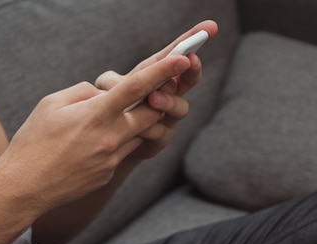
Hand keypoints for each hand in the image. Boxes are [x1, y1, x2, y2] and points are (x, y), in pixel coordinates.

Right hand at [0, 55, 191, 213]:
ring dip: (133, 123)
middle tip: (154, 92)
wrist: (25, 187)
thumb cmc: (33, 141)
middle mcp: (110, 138)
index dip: (162, 72)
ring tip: (103, 122)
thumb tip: (103, 92)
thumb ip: (83, 92)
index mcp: (95, 115)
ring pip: (139, 134)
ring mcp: (112, 159)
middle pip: (151, 114)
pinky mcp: (109, 173)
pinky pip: (124, 151)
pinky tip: (90, 145)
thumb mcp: (51, 104)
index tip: (181, 60)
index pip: (136, 88)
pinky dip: (117, 141)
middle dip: (157, 100)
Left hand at [95, 20, 217, 159]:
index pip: (175, 54)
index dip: (192, 39)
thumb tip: (114, 85)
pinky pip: (161, 132)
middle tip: (188, 61)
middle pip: (189, 79)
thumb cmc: (108, 109)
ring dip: (169, 100)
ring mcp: (167, 118)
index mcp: (156, 75)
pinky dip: (150, 128)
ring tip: (153, 98)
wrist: (106, 143)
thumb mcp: (106, 90)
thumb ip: (110, 83)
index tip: (210, 27)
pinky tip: (139, 129)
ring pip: (180, 108)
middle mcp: (169, 94)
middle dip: (191, 70)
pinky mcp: (160, 139)